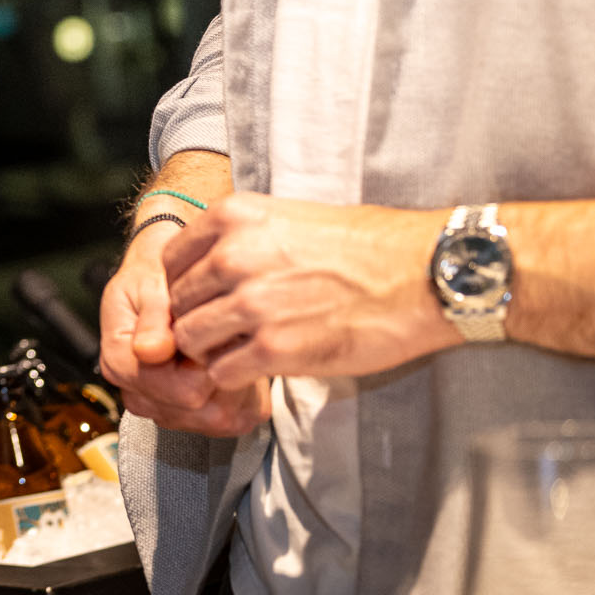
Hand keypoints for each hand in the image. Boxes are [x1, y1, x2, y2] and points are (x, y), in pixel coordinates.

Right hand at [99, 220, 271, 436]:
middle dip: (224, 375)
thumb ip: (153, 316)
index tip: (216, 333)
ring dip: (236, 384)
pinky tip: (233, 361)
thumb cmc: (154, 275)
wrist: (162, 273)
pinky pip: (236, 420)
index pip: (179, 391)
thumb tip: (149, 351)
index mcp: (120, 361)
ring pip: (221, 420)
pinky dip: (245, 393)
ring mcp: (166, 409)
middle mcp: (139, 393)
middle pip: (201, 412)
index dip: (207, 364)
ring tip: (228, 345)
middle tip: (227, 336)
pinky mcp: (194, 416)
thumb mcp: (148, 282)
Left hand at [164, 191, 453, 390]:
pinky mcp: (275, 349)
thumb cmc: (365, 247)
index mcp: (233, 217)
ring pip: (190, 340)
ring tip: (237, 353)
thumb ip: (239, 239)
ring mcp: (251, 304)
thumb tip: (206, 266)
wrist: (423, 275)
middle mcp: (232, 256)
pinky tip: (257, 370)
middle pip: (178, 303)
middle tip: (220, 335)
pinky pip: (222, 372)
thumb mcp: (289, 218)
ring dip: (210, 352)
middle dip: (193, 322)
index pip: (170, 260)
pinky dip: (232, 377)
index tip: (202, 301)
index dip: (183, 287)